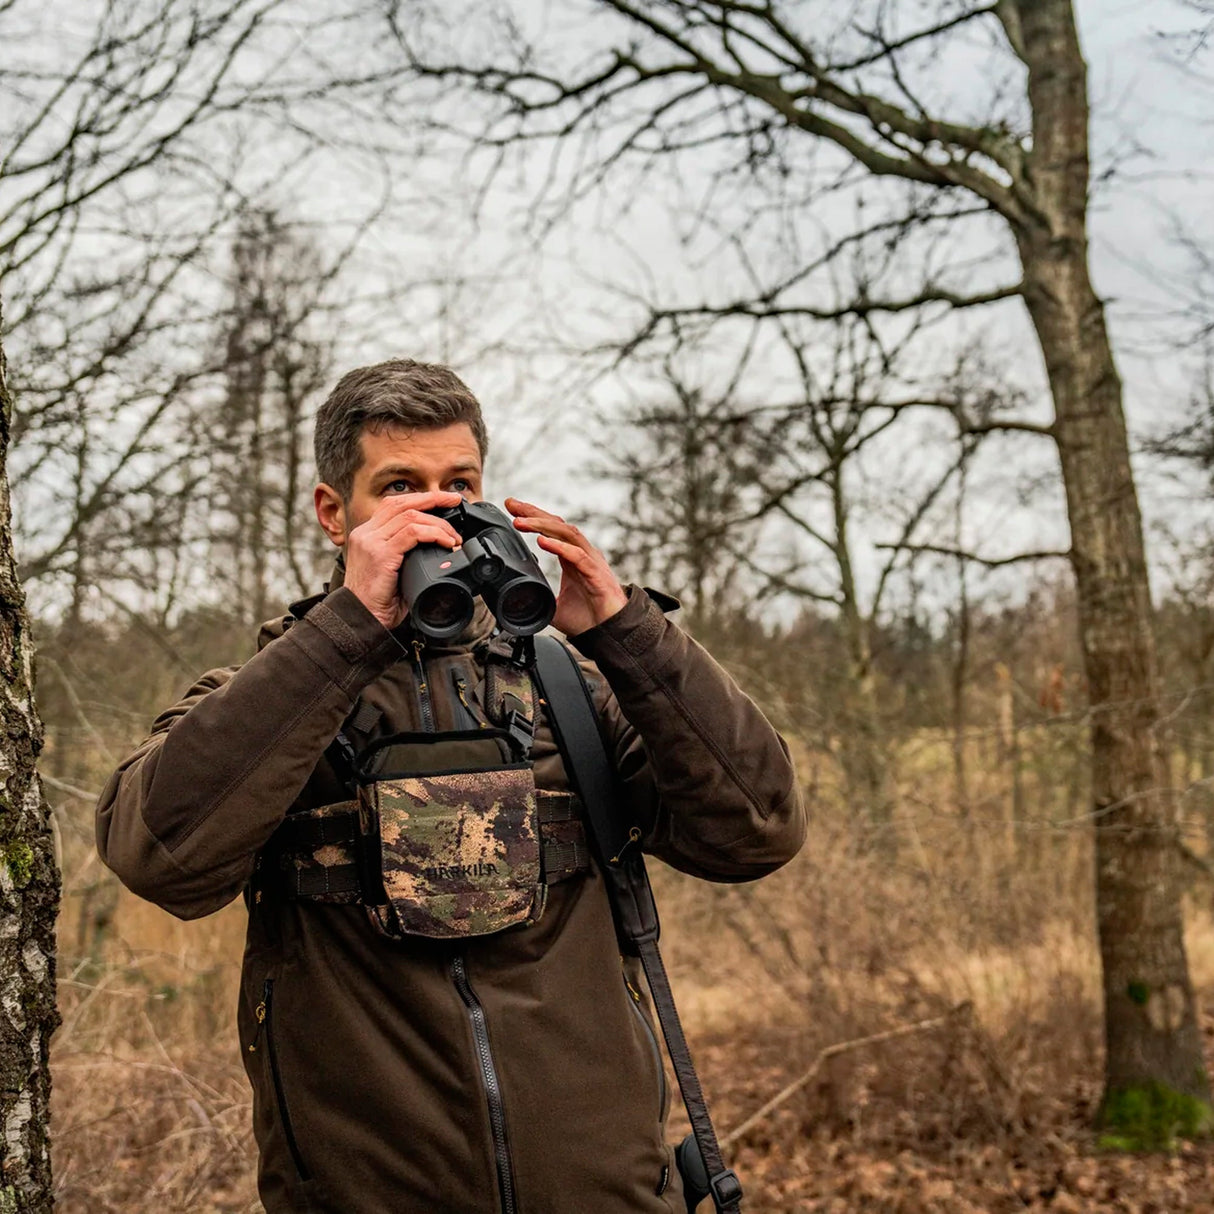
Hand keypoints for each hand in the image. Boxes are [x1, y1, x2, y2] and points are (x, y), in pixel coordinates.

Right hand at [344, 491, 463, 629]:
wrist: (360, 620)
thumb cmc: (377, 602)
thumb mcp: (392, 571)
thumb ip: (406, 555)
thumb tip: (438, 550)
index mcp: (366, 534)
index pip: (394, 505)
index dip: (420, 499)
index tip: (444, 500)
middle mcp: (366, 534)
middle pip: (402, 503)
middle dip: (433, 498)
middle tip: (455, 501)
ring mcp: (371, 542)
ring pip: (410, 516)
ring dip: (438, 524)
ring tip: (454, 536)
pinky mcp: (379, 554)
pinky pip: (411, 533)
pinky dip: (433, 534)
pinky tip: (445, 543)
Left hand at [505, 498, 627, 636]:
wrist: (608, 634)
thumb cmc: (588, 618)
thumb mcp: (554, 608)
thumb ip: (539, 600)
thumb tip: (517, 603)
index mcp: (572, 557)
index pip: (551, 530)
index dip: (533, 517)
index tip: (511, 508)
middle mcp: (582, 553)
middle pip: (557, 524)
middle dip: (534, 513)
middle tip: (512, 505)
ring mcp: (590, 561)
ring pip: (567, 533)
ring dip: (542, 526)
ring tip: (521, 522)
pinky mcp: (596, 574)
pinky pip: (577, 555)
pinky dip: (559, 547)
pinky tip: (542, 542)